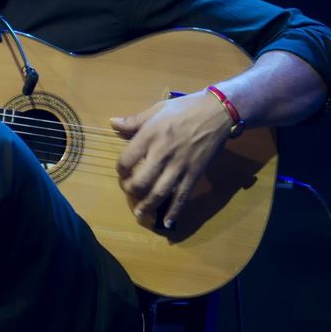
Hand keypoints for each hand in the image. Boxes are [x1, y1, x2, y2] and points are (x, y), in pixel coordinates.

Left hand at [112, 91, 232, 229]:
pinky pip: (183, 196)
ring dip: (148, 206)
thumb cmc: (185, 109)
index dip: (121, 170)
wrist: (218, 112)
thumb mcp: (156, 109)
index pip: (126, 160)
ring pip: (160, 192)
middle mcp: (162, 154)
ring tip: (140, 214)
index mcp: (150, 136)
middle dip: (131, 191)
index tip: (123, 172)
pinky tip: (167, 223)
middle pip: (141, 181)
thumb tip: (112, 123)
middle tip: (130, 192)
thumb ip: (134, 120)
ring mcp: (180, 166)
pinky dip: (175, 211)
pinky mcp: (195, 174)